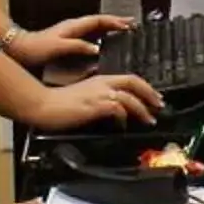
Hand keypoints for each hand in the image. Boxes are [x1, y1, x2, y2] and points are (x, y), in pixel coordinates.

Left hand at [5, 15, 128, 66]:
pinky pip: (89, 33)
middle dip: (115, 21)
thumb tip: (96, 48)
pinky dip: (100, 34)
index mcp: (73, 26)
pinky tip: (104, 41)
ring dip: (109, 27)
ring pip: (95, 26)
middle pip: (99, 21)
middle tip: (131, 24)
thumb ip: (77, 46)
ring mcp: (70, 32)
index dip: (114, 21)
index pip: (98, 20)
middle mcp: (73, 26)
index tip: (128, 24)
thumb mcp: (58, 48)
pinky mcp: (67, 39)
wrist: (19, 49)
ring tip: (123, 30)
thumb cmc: (36, 48)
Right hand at [26, 73, 164, 129]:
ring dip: (142, 108)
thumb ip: (99, 98)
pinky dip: (124, 116)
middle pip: (133, 82)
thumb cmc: (58, 103)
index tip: (153, 96)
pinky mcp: (94, 105)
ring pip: (129, 96)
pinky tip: (124, 124)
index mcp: (100, 80)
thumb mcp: (84, 96)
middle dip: (150, 93)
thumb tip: (113, 109)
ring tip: (149, 119)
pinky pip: (117, 108)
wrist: (43, 105)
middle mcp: (102, 84)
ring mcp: (99, 94)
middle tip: (160, 105)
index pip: (128, 78)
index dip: (144, 87)